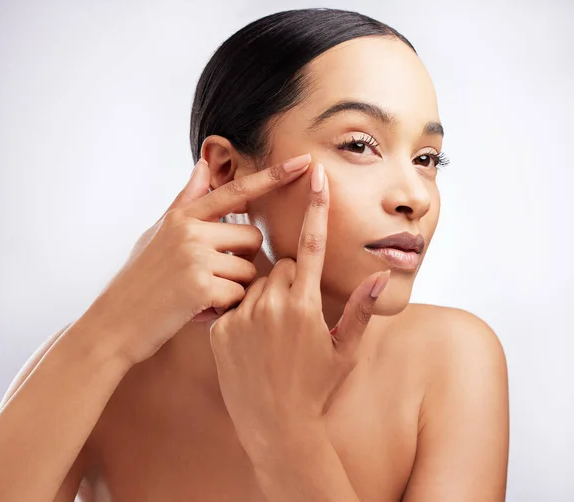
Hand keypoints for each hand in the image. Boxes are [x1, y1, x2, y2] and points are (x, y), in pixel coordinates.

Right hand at [82, 153, 312, 366]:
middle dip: (243, 261)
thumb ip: (186, 201)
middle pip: (253, 238)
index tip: (303, 162)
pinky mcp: (200, 285)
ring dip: (233, 288)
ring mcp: (195, 256)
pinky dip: (224, 307)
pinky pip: (239, 293)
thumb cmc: (140, 279)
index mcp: (183, 216)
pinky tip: (197, 311)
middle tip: (213, 277)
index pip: (236, 191)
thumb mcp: (158, 233)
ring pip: (249, 269)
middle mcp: (190, 230)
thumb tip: (202, 164)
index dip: (272, 176)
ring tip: (200, 296)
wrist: (113, 323)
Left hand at [209, 161, 390, 458]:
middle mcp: (272, 305)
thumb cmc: (317, 388)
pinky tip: (252, 341)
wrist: (276, 425)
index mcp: (307, 305)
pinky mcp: (219, 327)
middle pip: (282, 263)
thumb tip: (382, 276)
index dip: (317, 207)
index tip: (315, 175)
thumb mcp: (345, 351)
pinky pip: (233, 300)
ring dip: (267, 294)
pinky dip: (244, 310)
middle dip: (292, 277)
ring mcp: (243, 315)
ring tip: (274, 331)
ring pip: (257, 279)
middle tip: (296, 313)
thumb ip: (361, 309)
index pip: (312, 245)